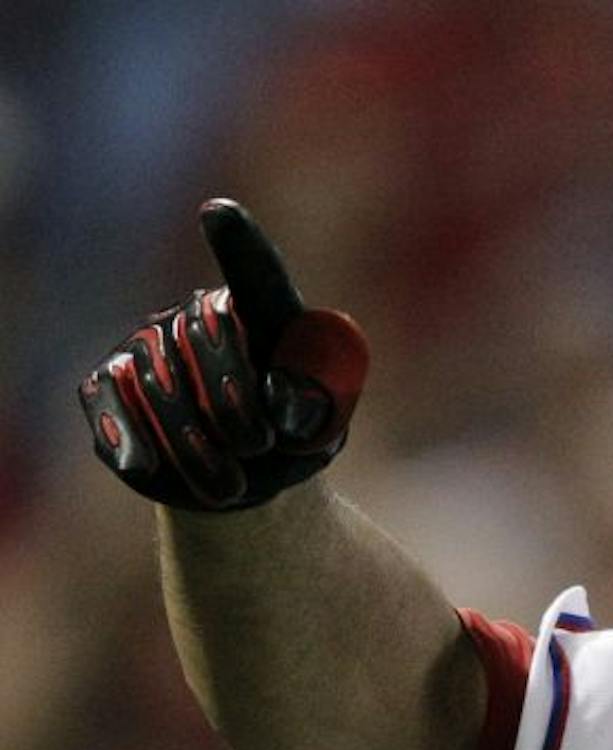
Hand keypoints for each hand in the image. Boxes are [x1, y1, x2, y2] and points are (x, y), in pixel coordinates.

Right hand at [79, 199, 369, 510]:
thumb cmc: (291, 438)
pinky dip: (131, 436)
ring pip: (155, 382)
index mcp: (259, 314)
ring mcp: (144, 346)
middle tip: (260, 448)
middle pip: (201, 340)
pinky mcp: (107, 384)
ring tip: (231, 488)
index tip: (219, 215)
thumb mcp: (322, 429)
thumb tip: (286, 405)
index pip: (254, 274)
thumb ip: (318, 408)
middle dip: (231, 402)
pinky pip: (108, 401)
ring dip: (193, 441)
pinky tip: (147, 467)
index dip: (238, 244)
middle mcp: (194, 317)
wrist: (243, 478)